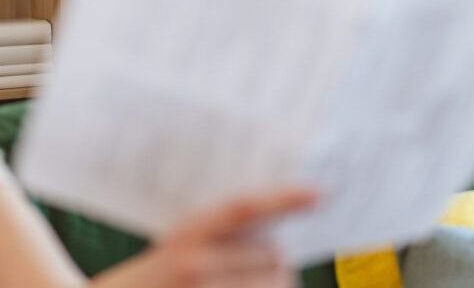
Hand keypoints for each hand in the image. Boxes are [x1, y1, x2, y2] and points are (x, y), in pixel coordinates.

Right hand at [96, 188, 316, 287]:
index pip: (243, 208)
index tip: (320, 193)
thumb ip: (220, 236)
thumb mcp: (179, 245)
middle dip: (280, 263)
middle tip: (272, 264)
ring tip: (252, 281)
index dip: (283, 198)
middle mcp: (196, 264)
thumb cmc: (154, 277)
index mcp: (188, 233)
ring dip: (277, 284)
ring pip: (275, 285)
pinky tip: (246, 286)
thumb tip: (278, 243)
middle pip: (273, 257)